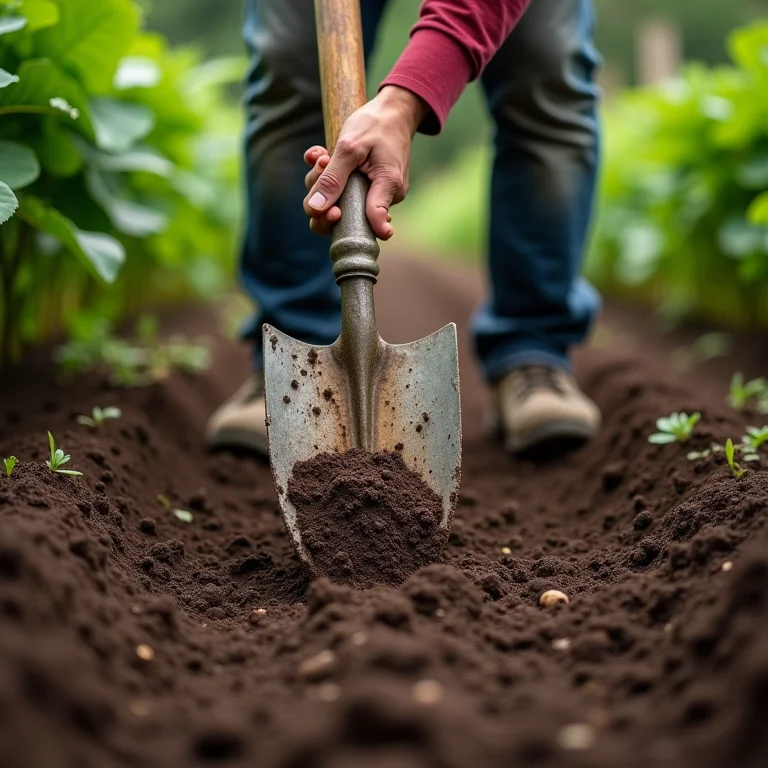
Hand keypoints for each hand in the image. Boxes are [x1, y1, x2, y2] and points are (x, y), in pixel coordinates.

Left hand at [303, 85, 426, 239]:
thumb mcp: (349, 147)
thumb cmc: (375, 124)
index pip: (371, 223)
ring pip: (341, 202)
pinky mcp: (369, 188)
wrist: (392, 112)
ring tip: (323, 157)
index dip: (343, 223)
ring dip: (323, 179)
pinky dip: (329, 175)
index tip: (334, 212)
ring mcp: (377, 193)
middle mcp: (386, 196)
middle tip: (322, 165)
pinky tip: (323, 156)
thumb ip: (333, 179)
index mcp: (389, 186)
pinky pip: (344, 191)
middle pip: (347, 218)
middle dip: (323, 197)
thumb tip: (316, 209)